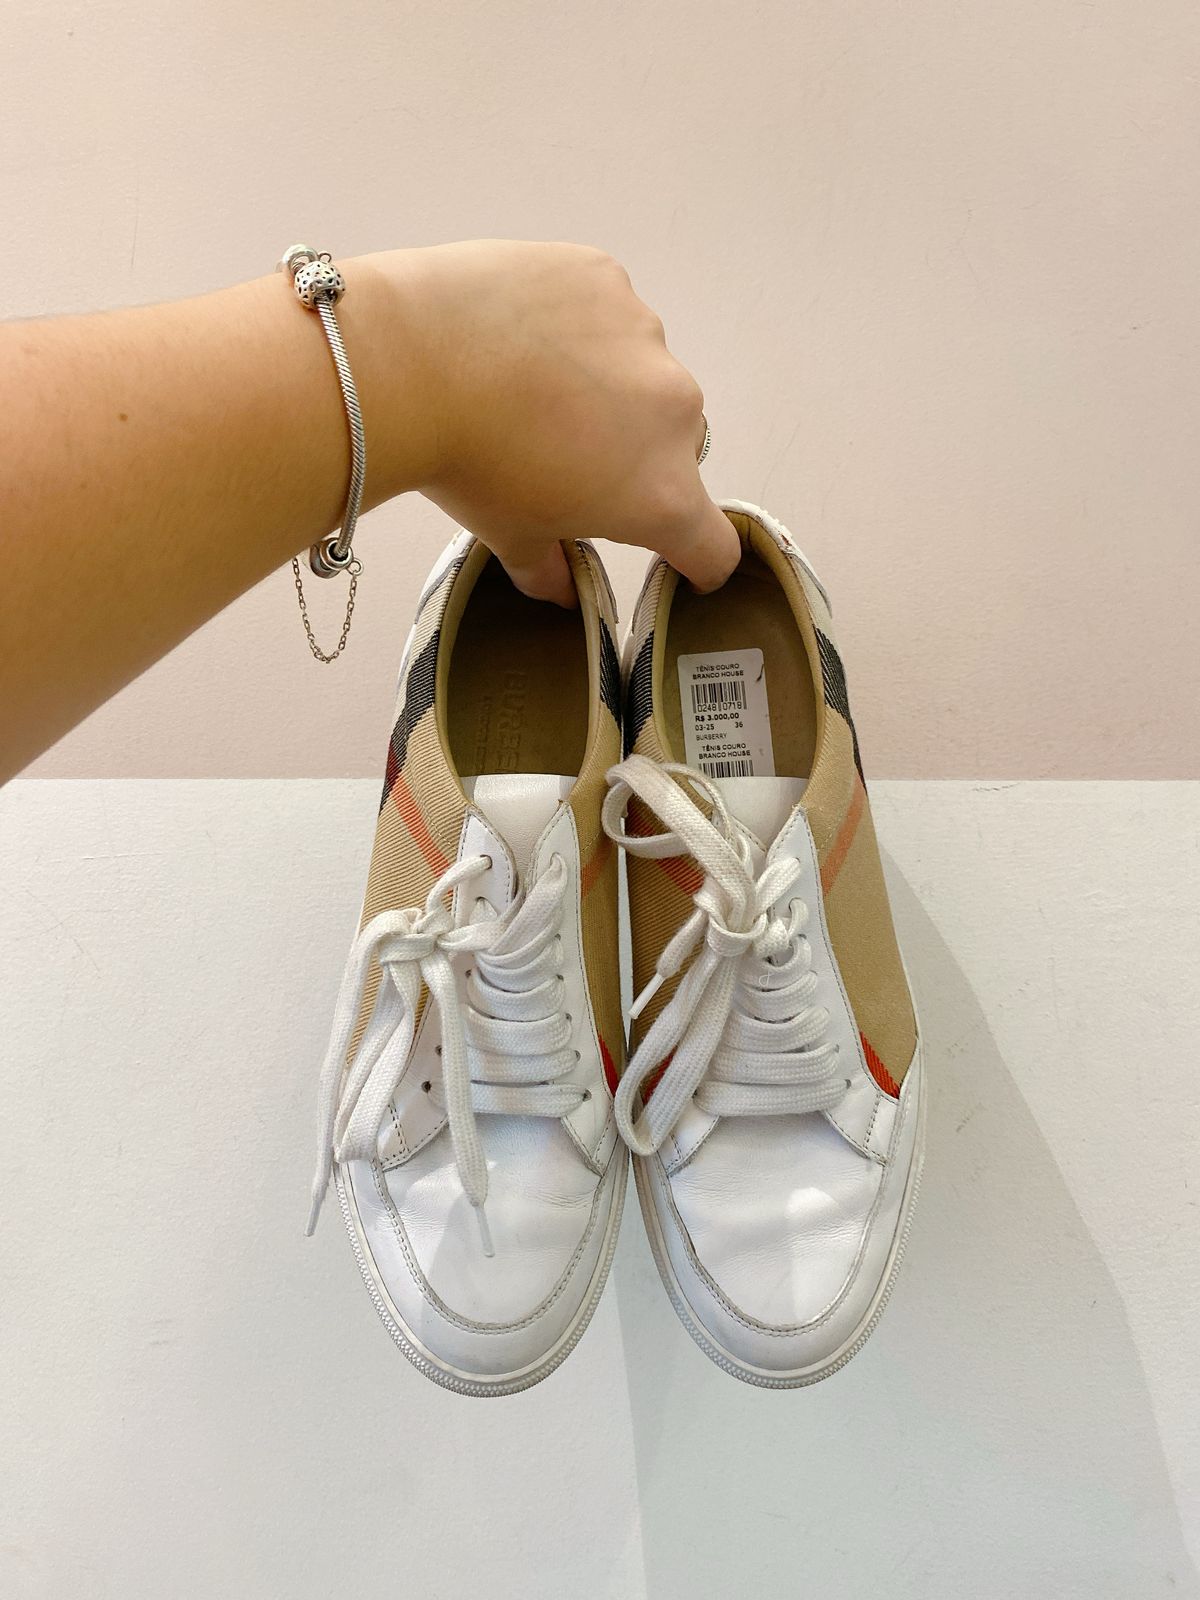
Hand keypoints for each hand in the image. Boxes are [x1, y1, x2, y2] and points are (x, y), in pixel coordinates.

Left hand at [362, 240, 739, 604]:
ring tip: (530, 385)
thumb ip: (550, 572)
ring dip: (606, 386)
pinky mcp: (607, 279)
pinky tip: (519, 333)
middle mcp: (673, 413)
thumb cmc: (463, 462)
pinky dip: (575, 326)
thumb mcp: (508, 536)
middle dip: (633, 457)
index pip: (714, 546)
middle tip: (561, 454)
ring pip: (642, 373)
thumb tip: (564, 590)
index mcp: (660, 494)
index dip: (695, 561)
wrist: (407, 362)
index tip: (675, 557)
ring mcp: (646, 336)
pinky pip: (606, 312)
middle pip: (674, 449)